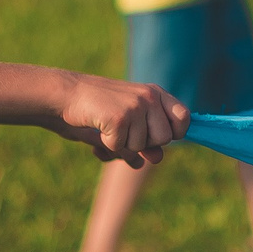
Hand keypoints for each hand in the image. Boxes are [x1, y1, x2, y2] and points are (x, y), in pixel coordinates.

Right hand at [54, 74, 188, 167]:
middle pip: (164, 138)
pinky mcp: (119, 117)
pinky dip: (107, 144)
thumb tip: (159, 158)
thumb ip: (146, 139)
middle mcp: (149, 96)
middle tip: (124, 130)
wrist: (68, 94)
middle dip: (144, 143)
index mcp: (156, 93)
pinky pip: (120, 147)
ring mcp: (135, 105)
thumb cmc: (99, 109)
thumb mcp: (128, 121)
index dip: (175, 133)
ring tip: (108, 125)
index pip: (184, 118)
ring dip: (122, 143)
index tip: (157, 138)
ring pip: (141, 146)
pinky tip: (99, 127)